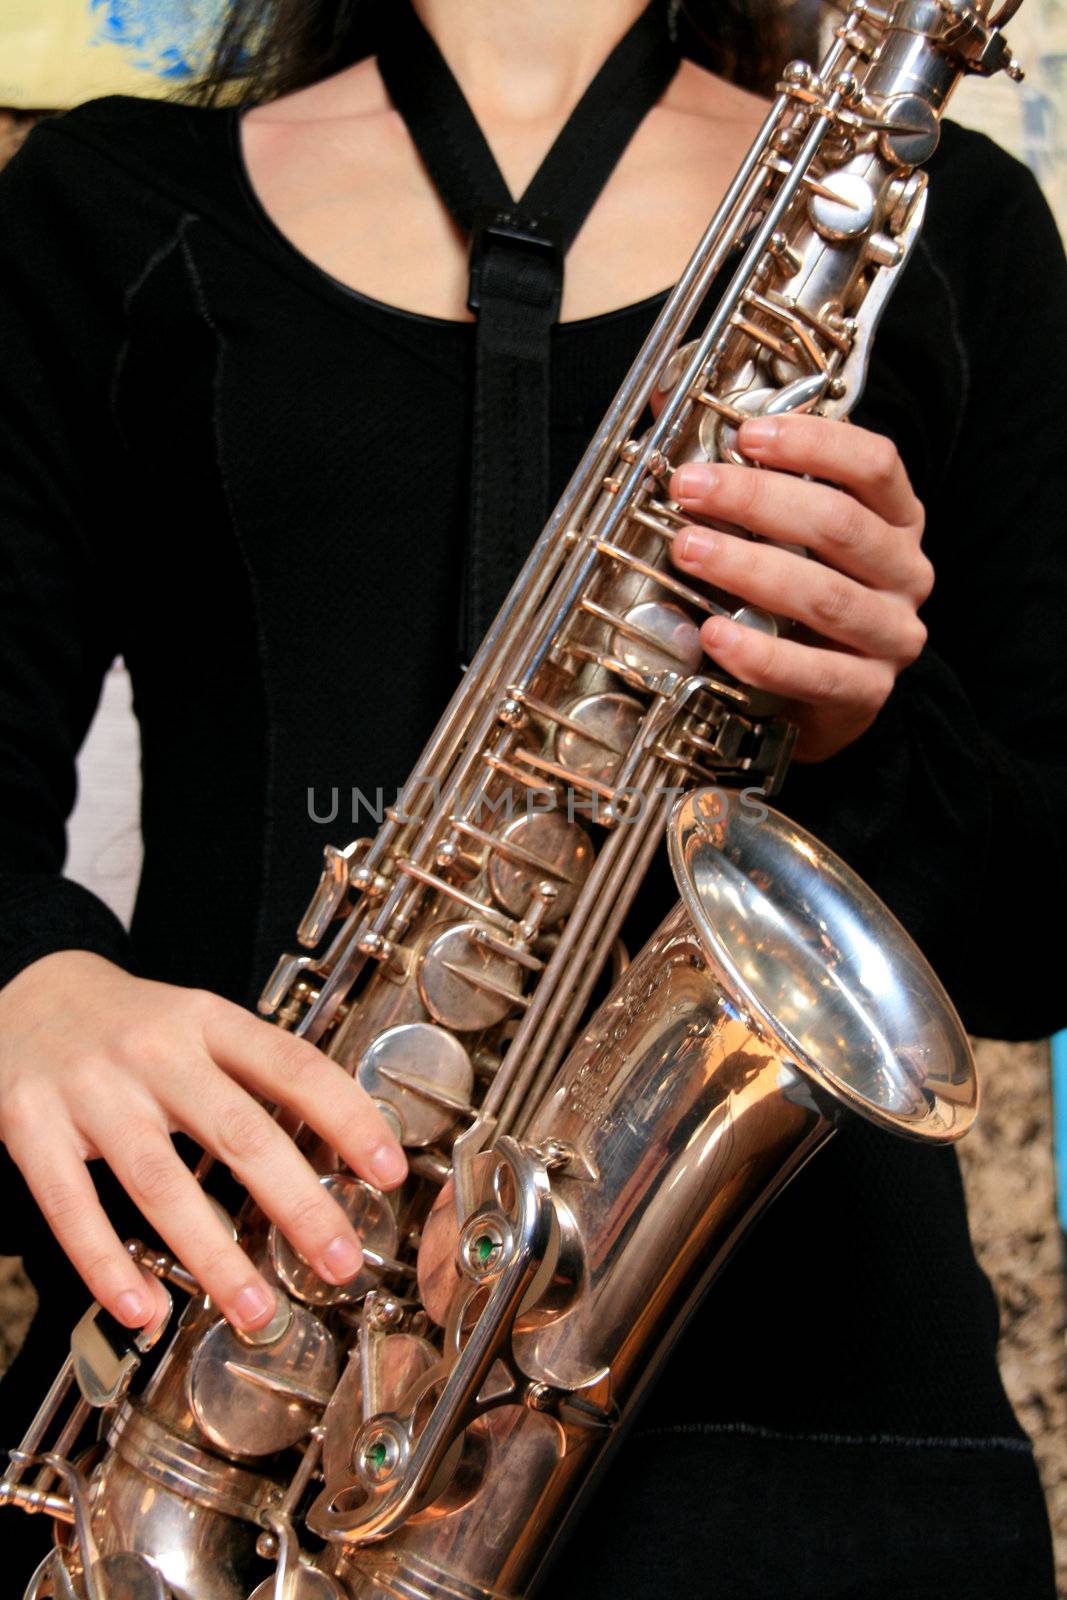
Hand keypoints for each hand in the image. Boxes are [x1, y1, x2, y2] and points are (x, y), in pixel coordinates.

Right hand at [0, 951, 407, 1333]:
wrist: (25, 994)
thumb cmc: (132, 1027)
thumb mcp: (199, 1025)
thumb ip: (257, 1076)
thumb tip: (341, 1150)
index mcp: (208, 1021)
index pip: (292, 1066)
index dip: (346, 1117)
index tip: (389, 1171)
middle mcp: (156, 1051)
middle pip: (237, 1130)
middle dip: (297, 1202)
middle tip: (340, 1262)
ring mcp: (92, 1089)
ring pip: (160, 1181)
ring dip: (214, 1255)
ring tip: (256, 1311)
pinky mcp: (31, 1126)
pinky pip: (72, 1205)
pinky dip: (107, 1263)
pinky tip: (144, 1308)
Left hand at [668, 413, 932, 761]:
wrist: (820, 699)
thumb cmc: (796, 603)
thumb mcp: (781, 533)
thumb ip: (737, 469)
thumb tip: (665, 397)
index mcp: (895, 520)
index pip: (875, 464)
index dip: (812, 443)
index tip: (747, 434)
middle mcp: (904, 573)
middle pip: (839, 524)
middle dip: (757, 501)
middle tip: (690, 487)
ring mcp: (889, 636)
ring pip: (825, 597)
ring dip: (749, 569)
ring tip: (688, 549)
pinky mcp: (866, 693)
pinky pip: (814, 673)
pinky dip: (760, 654)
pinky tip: (715, 635)